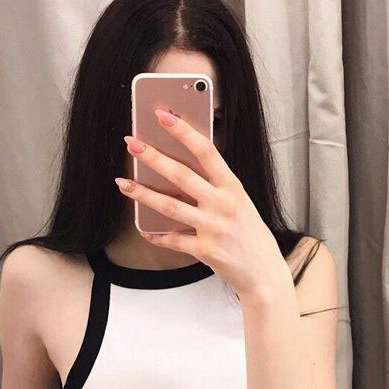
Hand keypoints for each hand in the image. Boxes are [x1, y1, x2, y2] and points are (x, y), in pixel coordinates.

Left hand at [116, 107, 291, 300]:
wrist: (264, 273)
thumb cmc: (250, 234)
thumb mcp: (240, 203)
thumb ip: (216, 186)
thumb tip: (182, 167)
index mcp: (233, 187)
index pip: (206, 151)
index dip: (183, 132)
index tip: (163, 116)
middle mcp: (223, 204)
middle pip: (182, 175)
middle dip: (154, 157)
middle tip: (132, 144)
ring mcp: (214, 227)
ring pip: (170, 206)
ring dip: (143, 193)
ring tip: (123, 183)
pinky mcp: (206, 250)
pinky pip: (173, 239)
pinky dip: (156, 235)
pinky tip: (144, 230)